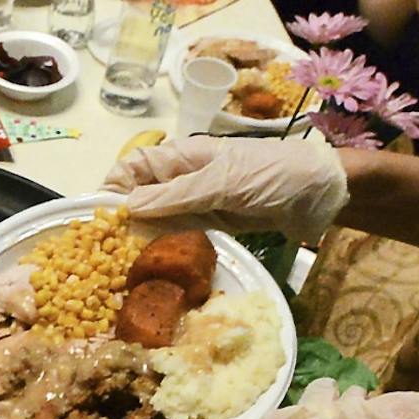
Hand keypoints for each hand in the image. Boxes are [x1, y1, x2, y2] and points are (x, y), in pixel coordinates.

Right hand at [103, 134, 346, 241]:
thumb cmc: (273, 174)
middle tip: (100, 250)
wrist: (321, 193)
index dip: (111, 189)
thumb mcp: (222, 182)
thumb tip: (127, 207)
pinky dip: (162, 244)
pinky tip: (147, 259)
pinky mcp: (211, 225)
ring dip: (137, 235)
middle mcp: (183, 178)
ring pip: (155, 217)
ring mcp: (197, 203)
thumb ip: (175, 196)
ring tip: (115, 262)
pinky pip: (177, 233)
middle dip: (119, 217)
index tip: (96, 218)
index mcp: (182, 156)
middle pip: (139, 195)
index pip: (132, 168)